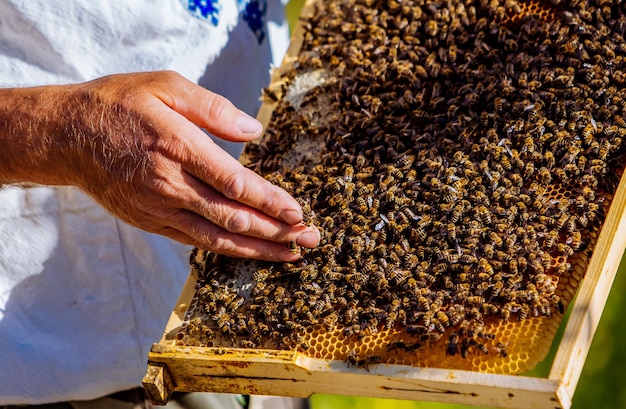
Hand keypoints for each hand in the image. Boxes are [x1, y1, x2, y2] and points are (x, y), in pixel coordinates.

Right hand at [0, 71, 319, 260]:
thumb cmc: (120, 104)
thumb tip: (254, 133)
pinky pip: (195, 241)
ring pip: (217, 237)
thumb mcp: (165, 85)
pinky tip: (250, 251)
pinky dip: (227, 249)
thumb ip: (213, 108)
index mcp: (178, 147)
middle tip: (310, 238)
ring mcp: (159, 208)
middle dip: (277, 231)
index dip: (271, 201)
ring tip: (291, 254)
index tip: (298, 212)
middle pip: (234, 216)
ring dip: (258, 248)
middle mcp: (170, 185)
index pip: (235, 183)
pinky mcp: (151, 221)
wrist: (67, 136)